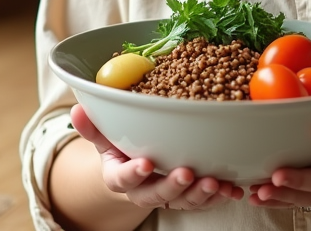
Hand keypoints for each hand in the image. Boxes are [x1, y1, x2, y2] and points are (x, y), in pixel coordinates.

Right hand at [69, 103, 243, 209]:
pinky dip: (220, 196)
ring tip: (214, 182)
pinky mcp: (189, 197)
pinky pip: (205, 201)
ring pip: (183, 201)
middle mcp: (143, 191)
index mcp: (119, 176)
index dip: (133, 173)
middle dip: (172, 186)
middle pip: (156, 195)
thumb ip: (93, 125)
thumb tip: (77, 109)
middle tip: (187, 173)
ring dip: (200, 194)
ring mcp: (168, 196)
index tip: (145, 163)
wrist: (136, 164)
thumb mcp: (104, 135)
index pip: (121, 179)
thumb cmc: (121, 145)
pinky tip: (233, 188)